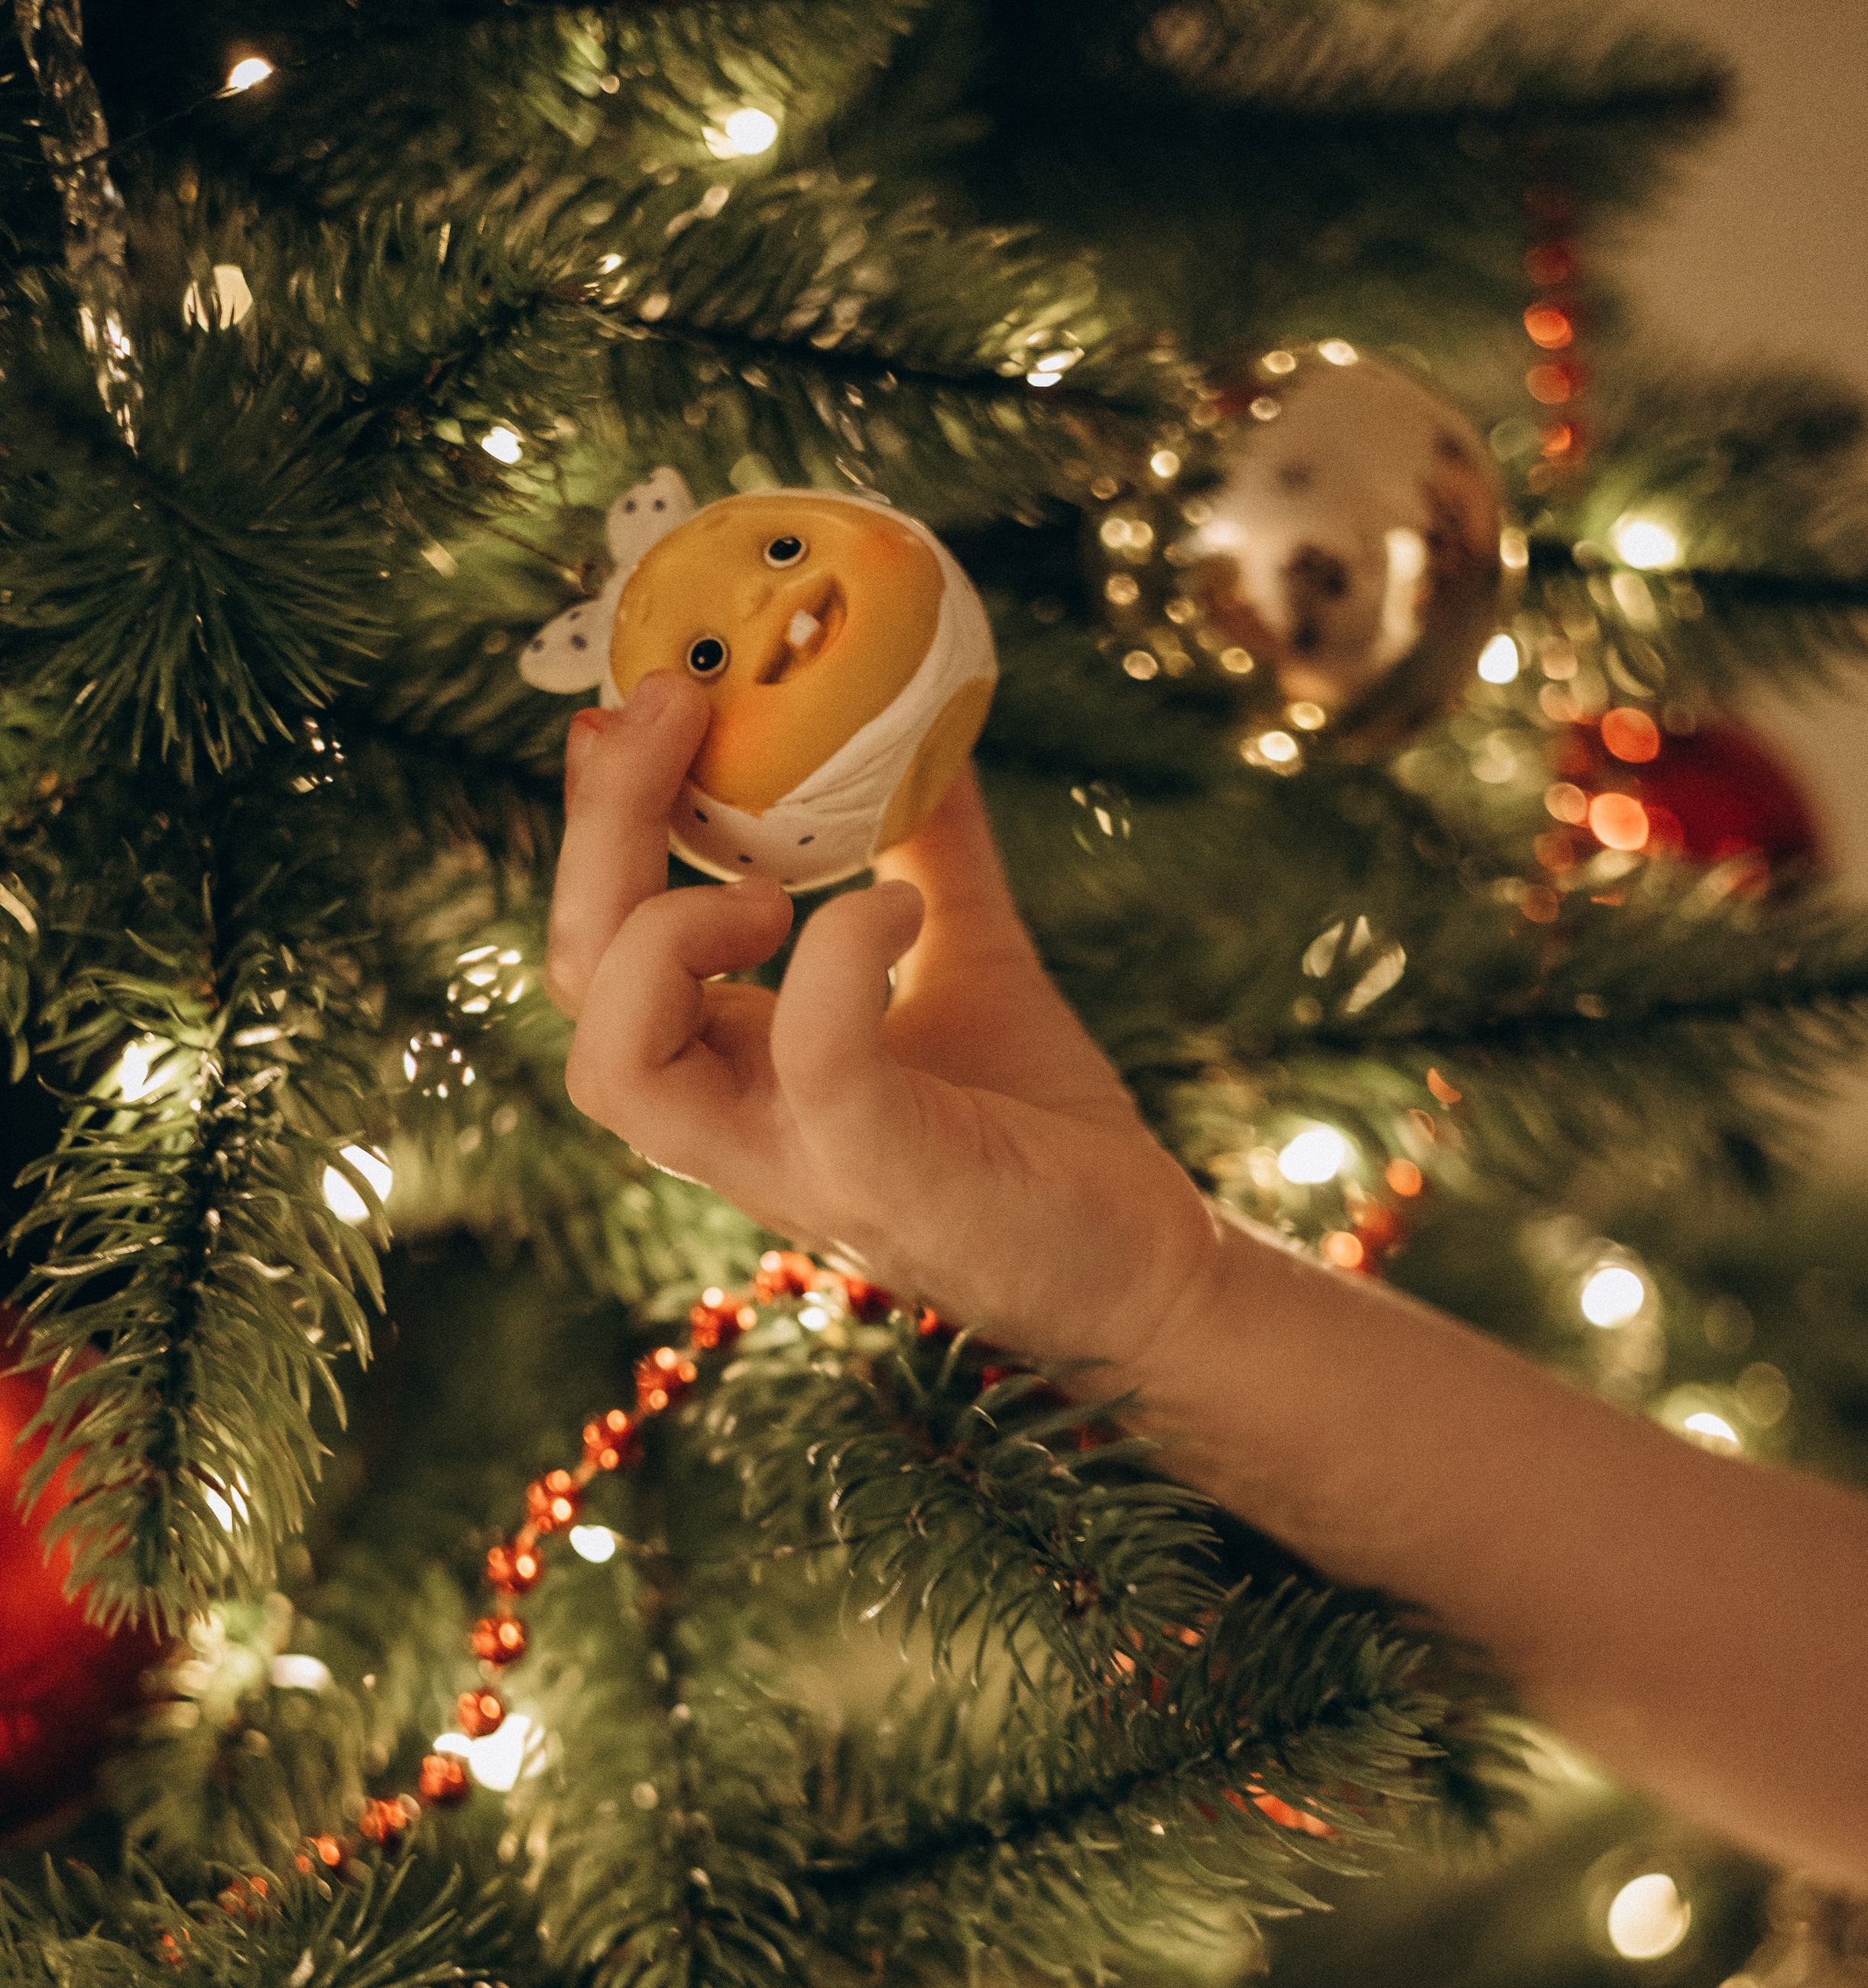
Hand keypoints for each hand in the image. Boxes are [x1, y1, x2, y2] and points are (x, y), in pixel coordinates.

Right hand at [545, 673, 1220, 1373]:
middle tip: (669, 707)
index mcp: (734, 1064)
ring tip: (768, 888)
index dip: (599, 821)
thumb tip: (920, 714)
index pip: (600, 946)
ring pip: (620, 1067)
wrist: (1146, 1268)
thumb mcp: (966, 954)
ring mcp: (799, 1162)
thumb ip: (927, 845)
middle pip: (582, 986)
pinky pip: (815, 1065)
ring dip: (662, 938)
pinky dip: (836, 965)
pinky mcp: (888, 1180)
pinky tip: (894, 906)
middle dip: (599, 835)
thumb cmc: (1042, 1131)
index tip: (653, 700)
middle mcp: (737, 1122)